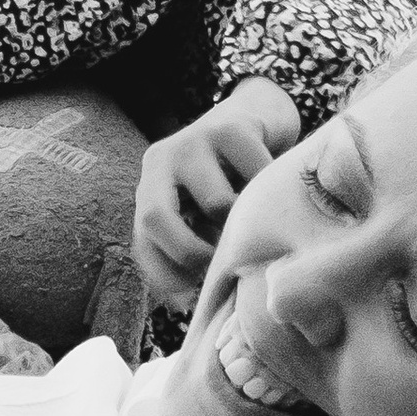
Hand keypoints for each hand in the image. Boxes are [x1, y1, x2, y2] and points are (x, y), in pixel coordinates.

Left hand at [132, 82, 300, 310]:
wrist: (260, 114)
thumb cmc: (232, 177)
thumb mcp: (203, 211)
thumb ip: (192, 245)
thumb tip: (187, 301)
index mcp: (151, 185)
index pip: (142, 239)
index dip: (163, 275)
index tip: (190, 297)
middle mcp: (162, 160)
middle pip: (154, 219)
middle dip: (190, 253)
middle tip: (222, 263)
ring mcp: (194, 140)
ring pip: (216, 204)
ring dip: (243, 222)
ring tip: (257, 219)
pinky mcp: (231, 128)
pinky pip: (254, 179)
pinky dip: (271, 195)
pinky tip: (275, 189)